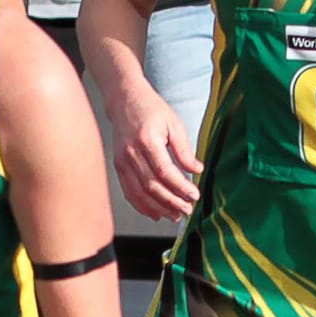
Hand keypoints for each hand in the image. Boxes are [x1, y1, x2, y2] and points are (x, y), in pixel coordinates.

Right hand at [110, 83, 202, 219]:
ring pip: (139, 193)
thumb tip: (197, 170)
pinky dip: (142, 205)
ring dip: (158, 207)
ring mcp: (122, 162)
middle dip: (171, 201)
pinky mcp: (118, 167)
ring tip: (175, 215)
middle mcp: (131, 153)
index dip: (180, 186)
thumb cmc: (151, 110)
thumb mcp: (174, 124)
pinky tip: (155, 213)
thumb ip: (184, 150)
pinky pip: (129, 191)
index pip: (164, 171)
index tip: (194, 195)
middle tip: (187, 209)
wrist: (124, 101)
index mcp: (147, 140)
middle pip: (151, 186)